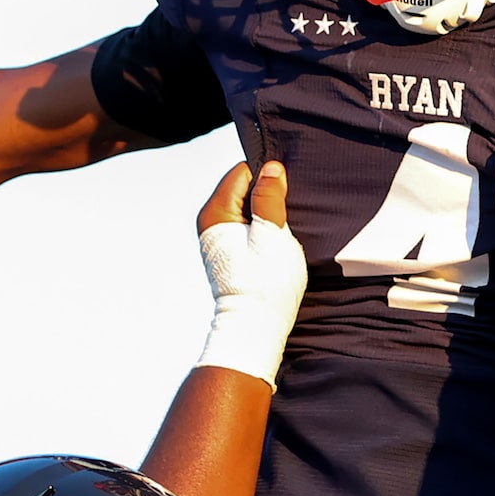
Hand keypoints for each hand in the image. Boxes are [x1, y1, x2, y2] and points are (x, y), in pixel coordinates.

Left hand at [194, 161, 306, 386]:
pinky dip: (262, 232)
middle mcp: (210, 222)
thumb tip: (271, 168)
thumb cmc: (264, 285)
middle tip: (284, 221)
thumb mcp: (272, 234)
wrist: (254, 327)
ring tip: (279, 238)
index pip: (242, 172)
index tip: (284, 198)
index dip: (267, 179)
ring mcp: (218, 238)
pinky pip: (247, 228)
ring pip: (248, 209)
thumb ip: (270, 197)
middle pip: (244, 189)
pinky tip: (273, 250)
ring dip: (267, 217)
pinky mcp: (228, 253)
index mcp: (215, 212)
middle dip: (267, 198)